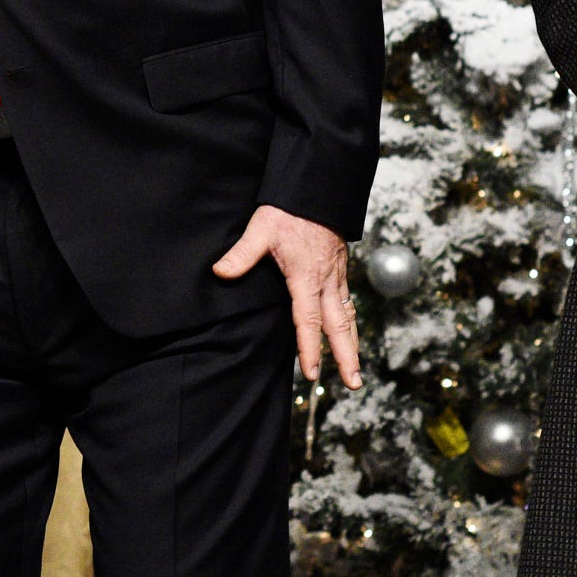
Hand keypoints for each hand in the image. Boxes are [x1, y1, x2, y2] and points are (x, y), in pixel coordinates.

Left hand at [212, 206, 361, 389]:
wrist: (315, 191)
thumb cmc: (287, 211)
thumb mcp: (260, 229)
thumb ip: (242, 254)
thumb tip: (220, 272)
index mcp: (305, 277)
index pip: (308, 320)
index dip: (310, 347)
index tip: (312, 373)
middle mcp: (325, 281)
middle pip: (338, 326)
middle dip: (346, 356)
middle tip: (353, 385)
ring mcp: (335, 277)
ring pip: (347, 317)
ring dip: (352, 345)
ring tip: (355, 372)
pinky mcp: (339, 271)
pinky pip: (347, 303)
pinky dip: (350, 324)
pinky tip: (349, 336)